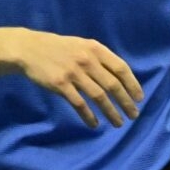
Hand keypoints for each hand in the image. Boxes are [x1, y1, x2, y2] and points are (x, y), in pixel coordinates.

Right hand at [13, 30, 144, 128]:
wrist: (30, 49)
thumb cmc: (59, 48)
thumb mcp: (82, 45)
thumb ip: (99, 58)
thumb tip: (119, 78)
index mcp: (95, 49)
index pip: (121, 68)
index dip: (132, 84)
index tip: (139, 98)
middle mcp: (87, 60)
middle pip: (113, 85)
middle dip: (126, 102)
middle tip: (133, 115)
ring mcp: (74, 73)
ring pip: (99, 96)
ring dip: (111, 112)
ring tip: (118, 123)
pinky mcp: (61, 85)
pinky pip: (79, 104)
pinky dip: (89, 116)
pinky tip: (95, 124)